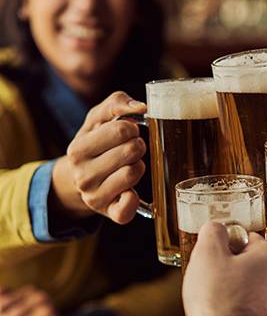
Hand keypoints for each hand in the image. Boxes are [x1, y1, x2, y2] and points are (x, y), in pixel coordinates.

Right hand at [52, 92, 147, 223]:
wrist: (82, 178)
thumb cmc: (96, 143)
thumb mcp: (98, 119)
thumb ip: (116, 103)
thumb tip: (140, 107)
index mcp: (77, 149)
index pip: (120, 130)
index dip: (132, 128)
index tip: (128, 132)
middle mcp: (82, 175)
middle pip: (131, 150)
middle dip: (137, 146)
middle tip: (131, 149)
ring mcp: (94, 196)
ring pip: (134, 172)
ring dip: (139, 166)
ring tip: (129, 165)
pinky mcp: (110, 213)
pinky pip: (129, 207)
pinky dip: (134, 198)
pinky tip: (130, 191)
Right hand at [182, 222, 266, 315]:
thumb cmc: (219, 299)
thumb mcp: (207, 254)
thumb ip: (213, 232)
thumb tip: (217, 229)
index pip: (247, 240)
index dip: (225, 247)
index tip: (212, 259)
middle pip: (250, 265)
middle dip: (230, 271)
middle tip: (210, 280)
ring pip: (251, 289)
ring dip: (234, 291)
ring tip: (215, 302)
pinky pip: (251, 311)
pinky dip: (238, 312)